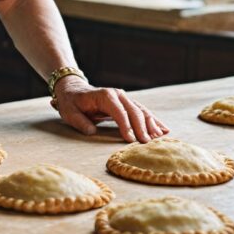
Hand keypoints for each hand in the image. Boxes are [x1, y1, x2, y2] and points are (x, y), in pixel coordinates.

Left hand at [53, 77, 167, 141]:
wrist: (73, 90)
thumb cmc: (71, 103)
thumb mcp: (70, 112)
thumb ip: (80, 122)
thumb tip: (91, 132)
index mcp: (105, 96)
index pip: (119, 112)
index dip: (126, 126)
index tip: (131, 140)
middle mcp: (118, 94)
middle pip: (134, 111)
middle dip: (142, 127)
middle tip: (147, 143)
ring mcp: (124, 98)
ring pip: (142, 111)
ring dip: (151, 124)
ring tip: (160, 137)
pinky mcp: (128, 103)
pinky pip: (143, 112)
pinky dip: (153, 121)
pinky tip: (163, 129)